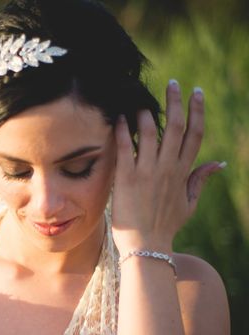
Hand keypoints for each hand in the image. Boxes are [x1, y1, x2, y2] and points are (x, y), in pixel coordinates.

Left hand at [111, 79, 224, 253]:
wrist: (146, 246)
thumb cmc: (165, 226)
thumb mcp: (188, 204)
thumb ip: (200, 180)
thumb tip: (219, 163)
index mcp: (183, 172)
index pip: (195, 134)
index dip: (197, 111)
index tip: (196, 93)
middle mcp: (167, 168)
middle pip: (176, 127)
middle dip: (176, 102)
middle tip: (172, 84)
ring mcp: (147, 172)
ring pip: (150, 133)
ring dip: (146, 114)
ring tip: (141, 101)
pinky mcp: (126, 178)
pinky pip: (125, 149)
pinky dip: (123, 132)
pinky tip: (120, 118)